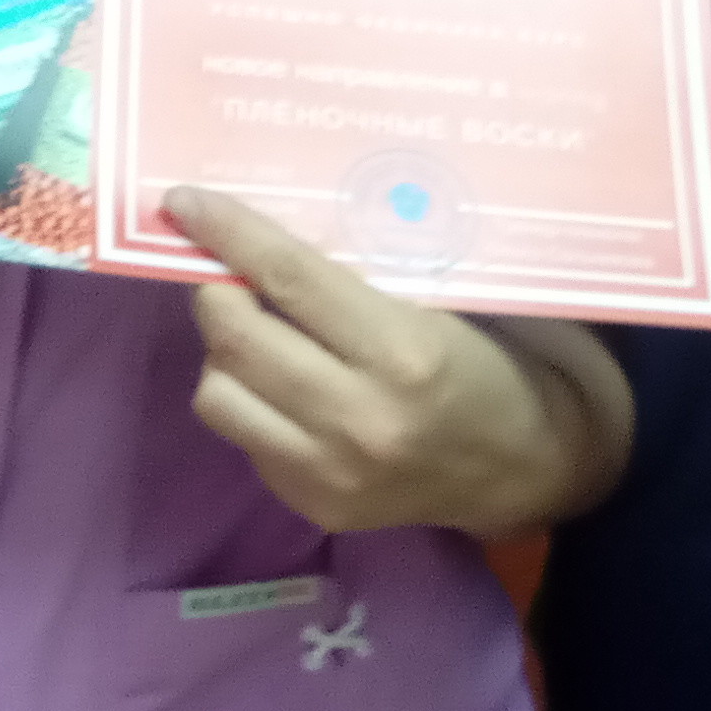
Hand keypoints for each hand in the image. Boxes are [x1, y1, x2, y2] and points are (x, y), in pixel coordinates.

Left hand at [171, 187, 602, 535]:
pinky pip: (244, 439)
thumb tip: (258, 237)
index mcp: (402, 350)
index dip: (228, 232)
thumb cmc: (484, 363)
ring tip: (262, 340)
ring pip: (217, 395)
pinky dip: (252, 405)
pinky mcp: (316, 507)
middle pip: (235, 338)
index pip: (287, 277)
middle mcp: (359, 417)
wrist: (526, 467)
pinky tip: (289, 391)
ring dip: (225, 356)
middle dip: (215, 293)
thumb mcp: (435, 303)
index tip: (184, 202)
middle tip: (228, 276)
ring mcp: (332, 472)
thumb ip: (351, 279)